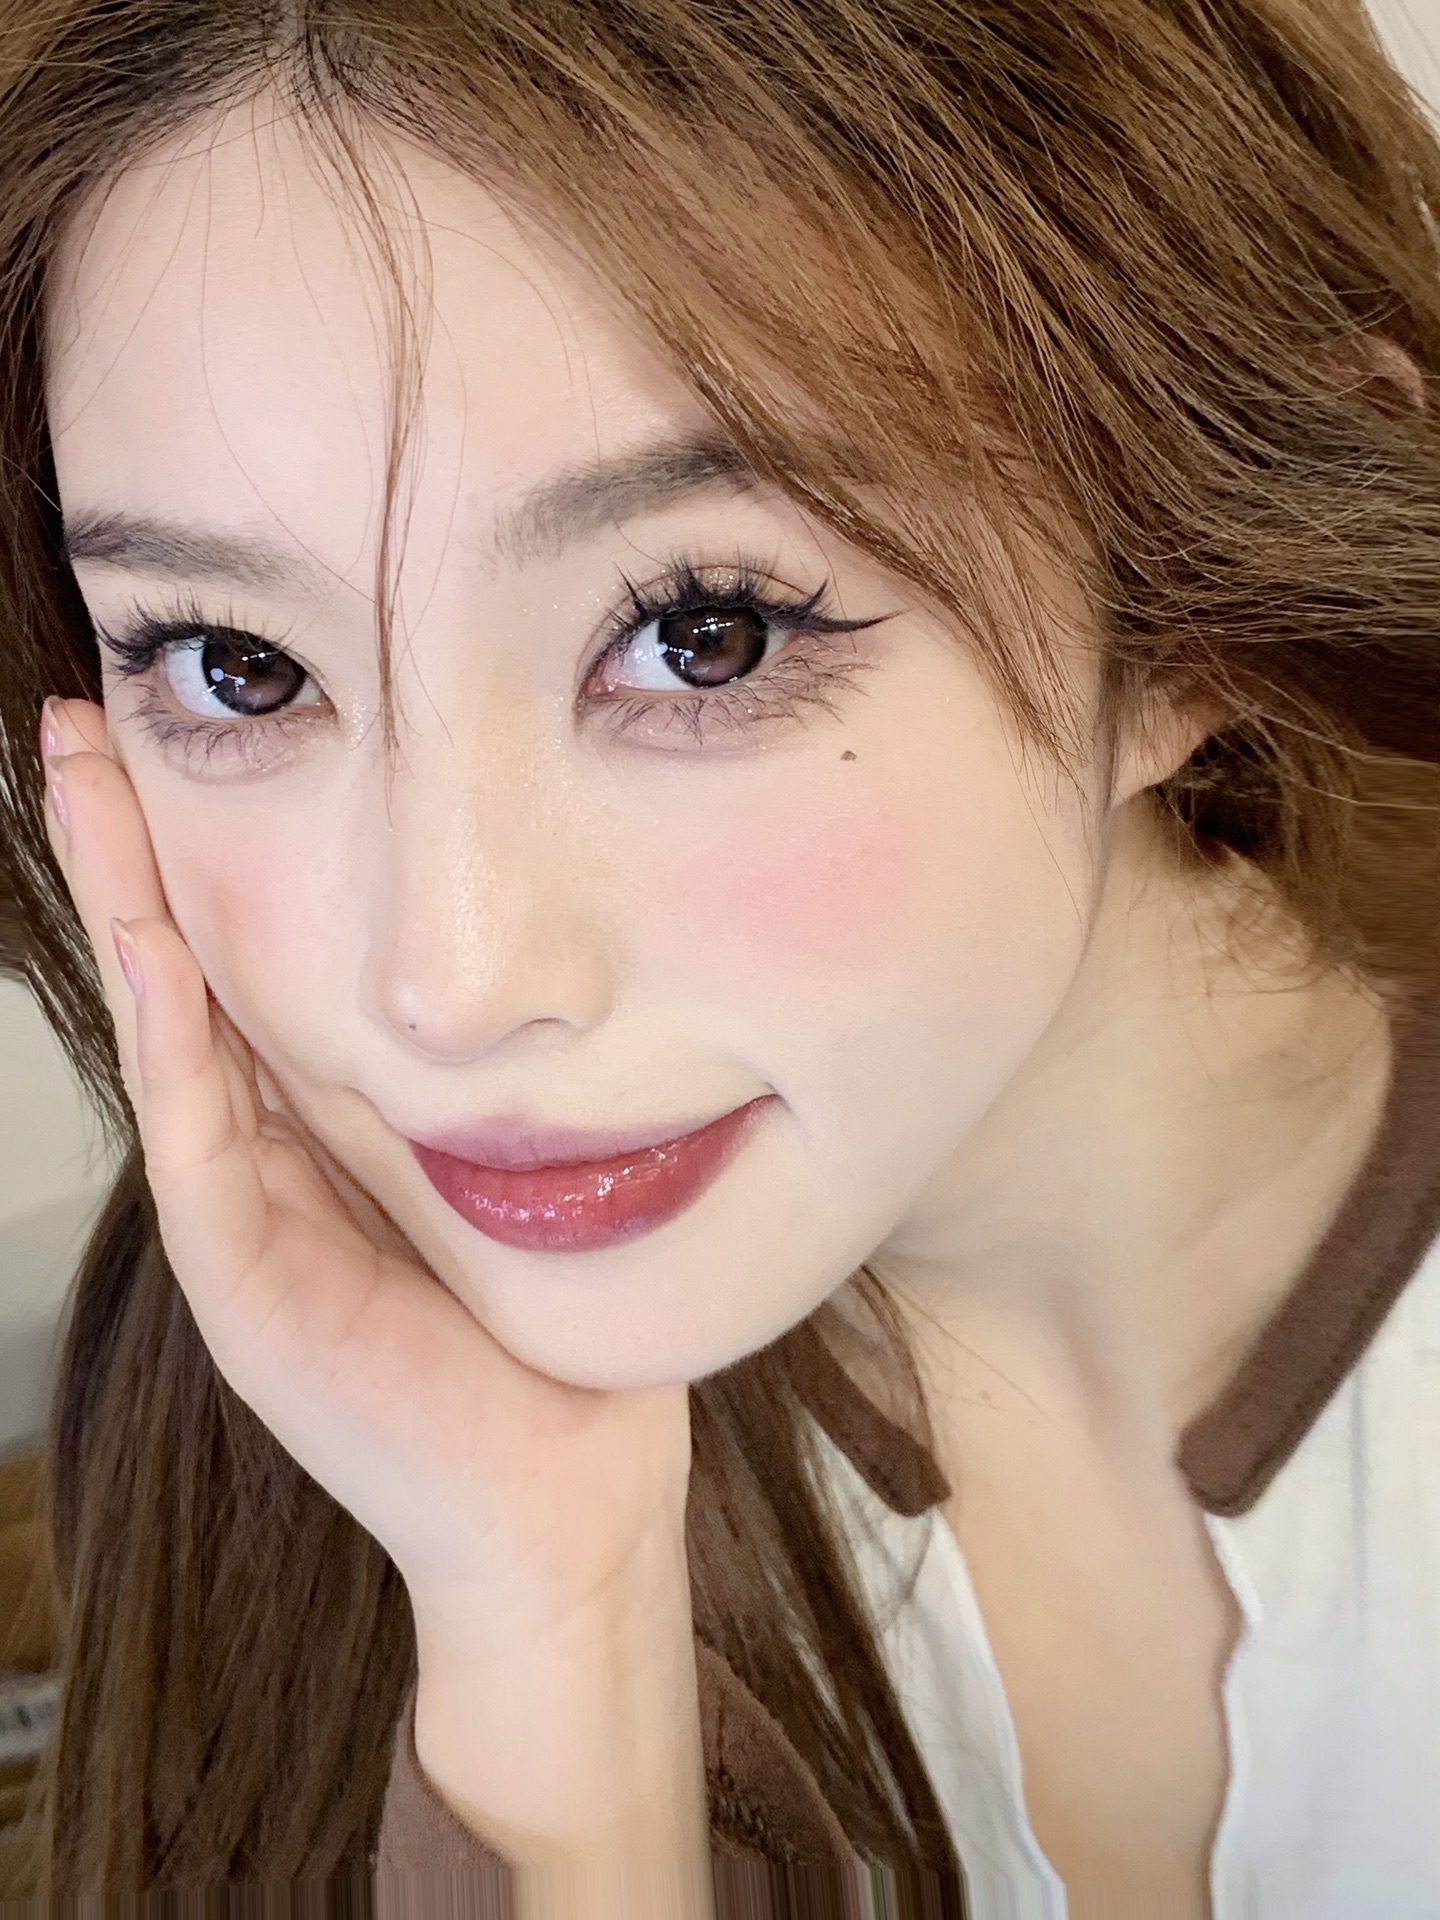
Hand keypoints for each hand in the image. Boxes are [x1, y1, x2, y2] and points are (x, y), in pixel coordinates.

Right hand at [39, 698, 710, 1889]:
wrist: (558, 1485)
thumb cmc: (545, 1329)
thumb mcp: (503, 1163)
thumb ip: (464, 1080)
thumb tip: (498, 963)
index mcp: (322, 1122)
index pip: (242, 963)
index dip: (198, 855)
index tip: (178, 737)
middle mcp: (263, 1152)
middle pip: (178, 972)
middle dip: (129, 848)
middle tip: (79, 721)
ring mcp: (240, 1213)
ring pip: (164, 1026)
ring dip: (121, 903)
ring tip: (76, 778)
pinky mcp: (243, 1277)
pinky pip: (198, 1131)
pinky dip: (170, 1032)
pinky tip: (152, 936)